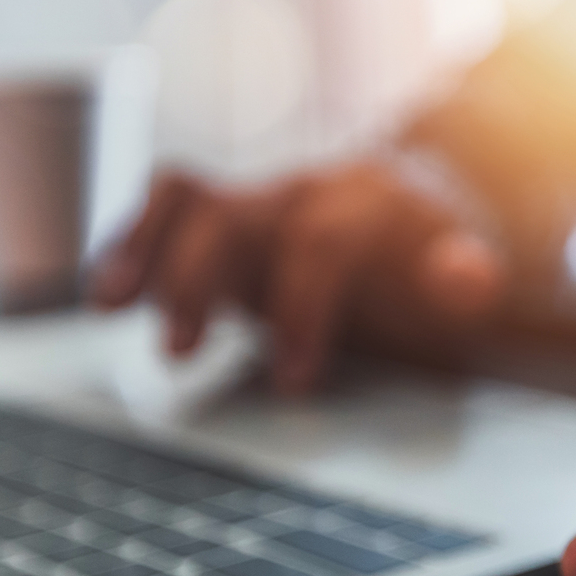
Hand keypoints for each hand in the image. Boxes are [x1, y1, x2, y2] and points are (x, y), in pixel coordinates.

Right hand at [90, 159, 506, 393]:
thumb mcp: (467, 282)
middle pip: (235, 214)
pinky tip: (106, 296)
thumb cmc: (435, 267)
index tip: (294, 380)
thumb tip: (468, 277)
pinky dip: (131, 248)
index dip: (303, 309)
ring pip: (187, 199)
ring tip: (108, 306)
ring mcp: (258, 205)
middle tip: (180, 351)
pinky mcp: (224, 226)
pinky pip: (167, 214)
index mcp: (366, 206)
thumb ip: (468, 280)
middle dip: (200, 277)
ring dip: (144, 249)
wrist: (420, 223)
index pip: (320, 241)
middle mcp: (301, 194)